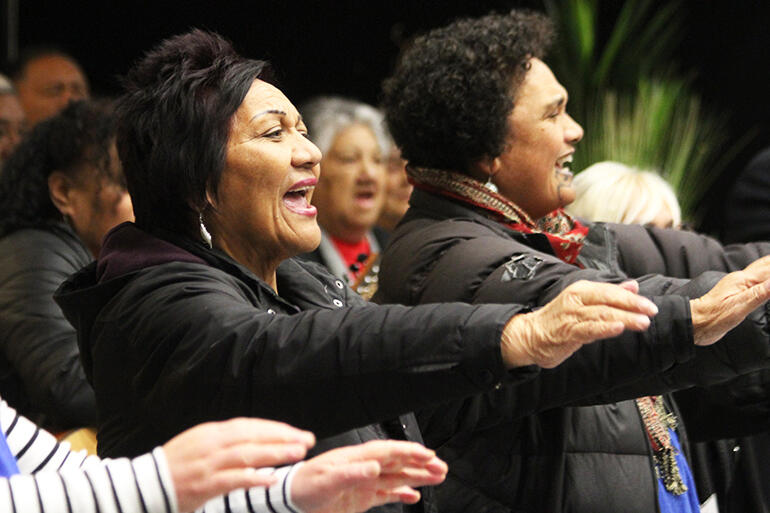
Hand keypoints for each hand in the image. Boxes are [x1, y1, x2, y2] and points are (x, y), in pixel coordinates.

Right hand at [163, 417, 314, 511]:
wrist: (142, 486)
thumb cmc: (175, 468)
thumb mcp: (200, 444)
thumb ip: (225, 441)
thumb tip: (254, 439)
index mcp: (212, 432)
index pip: (250, 425)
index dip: (276, 429)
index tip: (297, 433)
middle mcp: (212, 443)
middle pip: (253, 436)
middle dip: (283, 437)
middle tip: (307, 440)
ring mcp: (208, 463)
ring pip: (247, 454)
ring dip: (275, 453)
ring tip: (297, 454)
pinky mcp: (203, 484)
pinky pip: (232, 479)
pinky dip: (253, 478)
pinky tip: (271, 480)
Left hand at [292, 440, 447, 512]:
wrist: (290, 501)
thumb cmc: (304, 487)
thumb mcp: (325, 481)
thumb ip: (350, 474)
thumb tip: (374, 467)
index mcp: (356, 459)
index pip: (388, 452)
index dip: (409, 452)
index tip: (428, 454)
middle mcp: (363, 468)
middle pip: (397, 463)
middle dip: (420, 464)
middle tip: (441, 468)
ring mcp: (364, 483)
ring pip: (396, 478)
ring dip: (416, 477)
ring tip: (436, 477)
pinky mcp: (361, 497)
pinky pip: (386, 494)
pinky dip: (401, 495)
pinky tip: (413, 496)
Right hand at [501, 280, 657, 367]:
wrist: (530, 335)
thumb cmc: (559, 320)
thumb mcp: (585, 302)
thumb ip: (609, 295)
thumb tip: (633, 285)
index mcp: (582, 290)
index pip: (611, 290)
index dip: (632, 297)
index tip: (650, 306)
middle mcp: (577, 299)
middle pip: (609, 299)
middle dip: (632, 305)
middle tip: (651, 311)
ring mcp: (572, 315)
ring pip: (602, 314)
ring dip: (624, 318)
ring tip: (642, 322)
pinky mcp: (567, 332)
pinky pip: (589, 329)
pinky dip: (605, 328)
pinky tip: (618, 328)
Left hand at [690, 255, 769, 345]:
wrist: (695, 324)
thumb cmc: (713, 317)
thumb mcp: (740, 306)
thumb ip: (761, 293)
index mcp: (743, 280)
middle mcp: (742, 280)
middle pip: (766, 265)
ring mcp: (739, 286)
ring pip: (761, 271)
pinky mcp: (737, 295)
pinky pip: (757, 282)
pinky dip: (767, 278)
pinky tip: (767, 281)